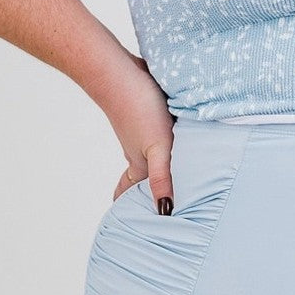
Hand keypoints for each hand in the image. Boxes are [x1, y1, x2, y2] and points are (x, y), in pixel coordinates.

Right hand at [98, 53, 175, 212]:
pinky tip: (176, 137)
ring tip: (168, 179)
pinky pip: (154, 135)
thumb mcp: (158, 148)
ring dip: (156, 168)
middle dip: (147, 192)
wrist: (118, 72)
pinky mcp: (146, 112)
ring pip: (148, 155)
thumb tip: (165, 211)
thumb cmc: (139, 110)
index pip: (132, 192)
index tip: (132, 222)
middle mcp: (138, 149)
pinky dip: (163, 144)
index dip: (133, 206)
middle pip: (141, 177)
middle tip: (156, 207)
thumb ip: (162, 178)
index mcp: (141, 163)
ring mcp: (141, 131)